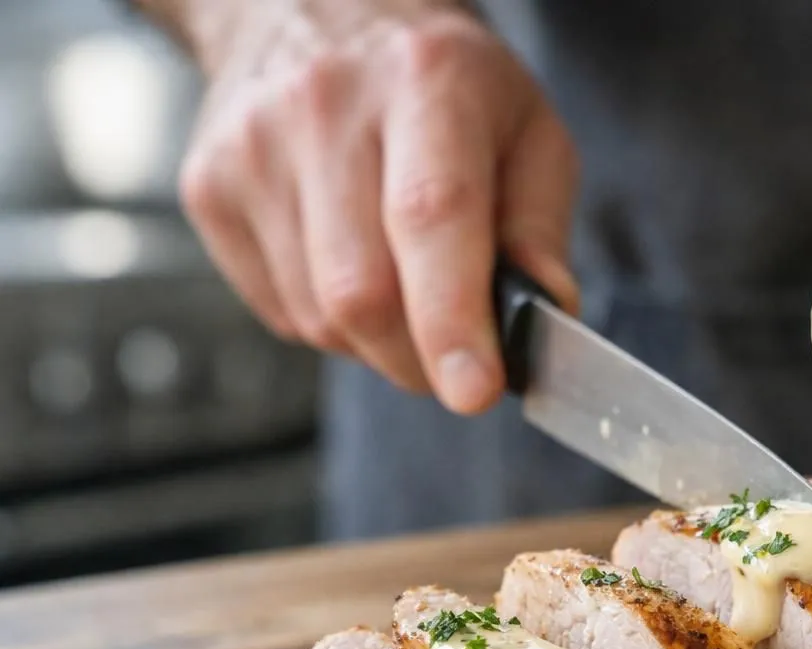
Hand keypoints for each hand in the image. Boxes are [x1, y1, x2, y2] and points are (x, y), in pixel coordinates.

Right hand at [173, 0, 577, 413]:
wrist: (317, 14)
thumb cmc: (441, 87)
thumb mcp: (527, 131)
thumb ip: (541, 230)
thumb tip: (544, 317)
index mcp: (426, 82)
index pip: (431, 215)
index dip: (451, 318)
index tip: (474, 390)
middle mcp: (324, 105)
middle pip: (364, 292)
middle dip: (422, 360)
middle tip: (460, 360)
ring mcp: (252, 148)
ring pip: (320, 317)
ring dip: (378, 345)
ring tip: (408, 290)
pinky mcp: (209, 189)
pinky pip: (282, 313)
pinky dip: (332, 326)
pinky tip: (353, 269)